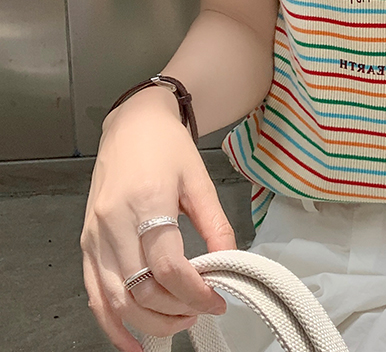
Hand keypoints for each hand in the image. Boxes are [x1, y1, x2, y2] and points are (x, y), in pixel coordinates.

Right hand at [81, 87, 234, 350]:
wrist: (133, 125)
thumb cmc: (167, 148)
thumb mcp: (199, 180)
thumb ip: (215, 223)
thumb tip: (230, 261)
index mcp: (147, 201)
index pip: (169, 265)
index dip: (196, 290)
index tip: (218, 298)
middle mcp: (114, 222)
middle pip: (142, 288)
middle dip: (175, 310)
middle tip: (202, 310)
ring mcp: (95, 236)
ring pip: (115, 298)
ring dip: (147, 322)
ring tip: (178, 322)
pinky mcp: (86, 243)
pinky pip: (93, 294)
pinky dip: (111, 323)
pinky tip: (132, 341)